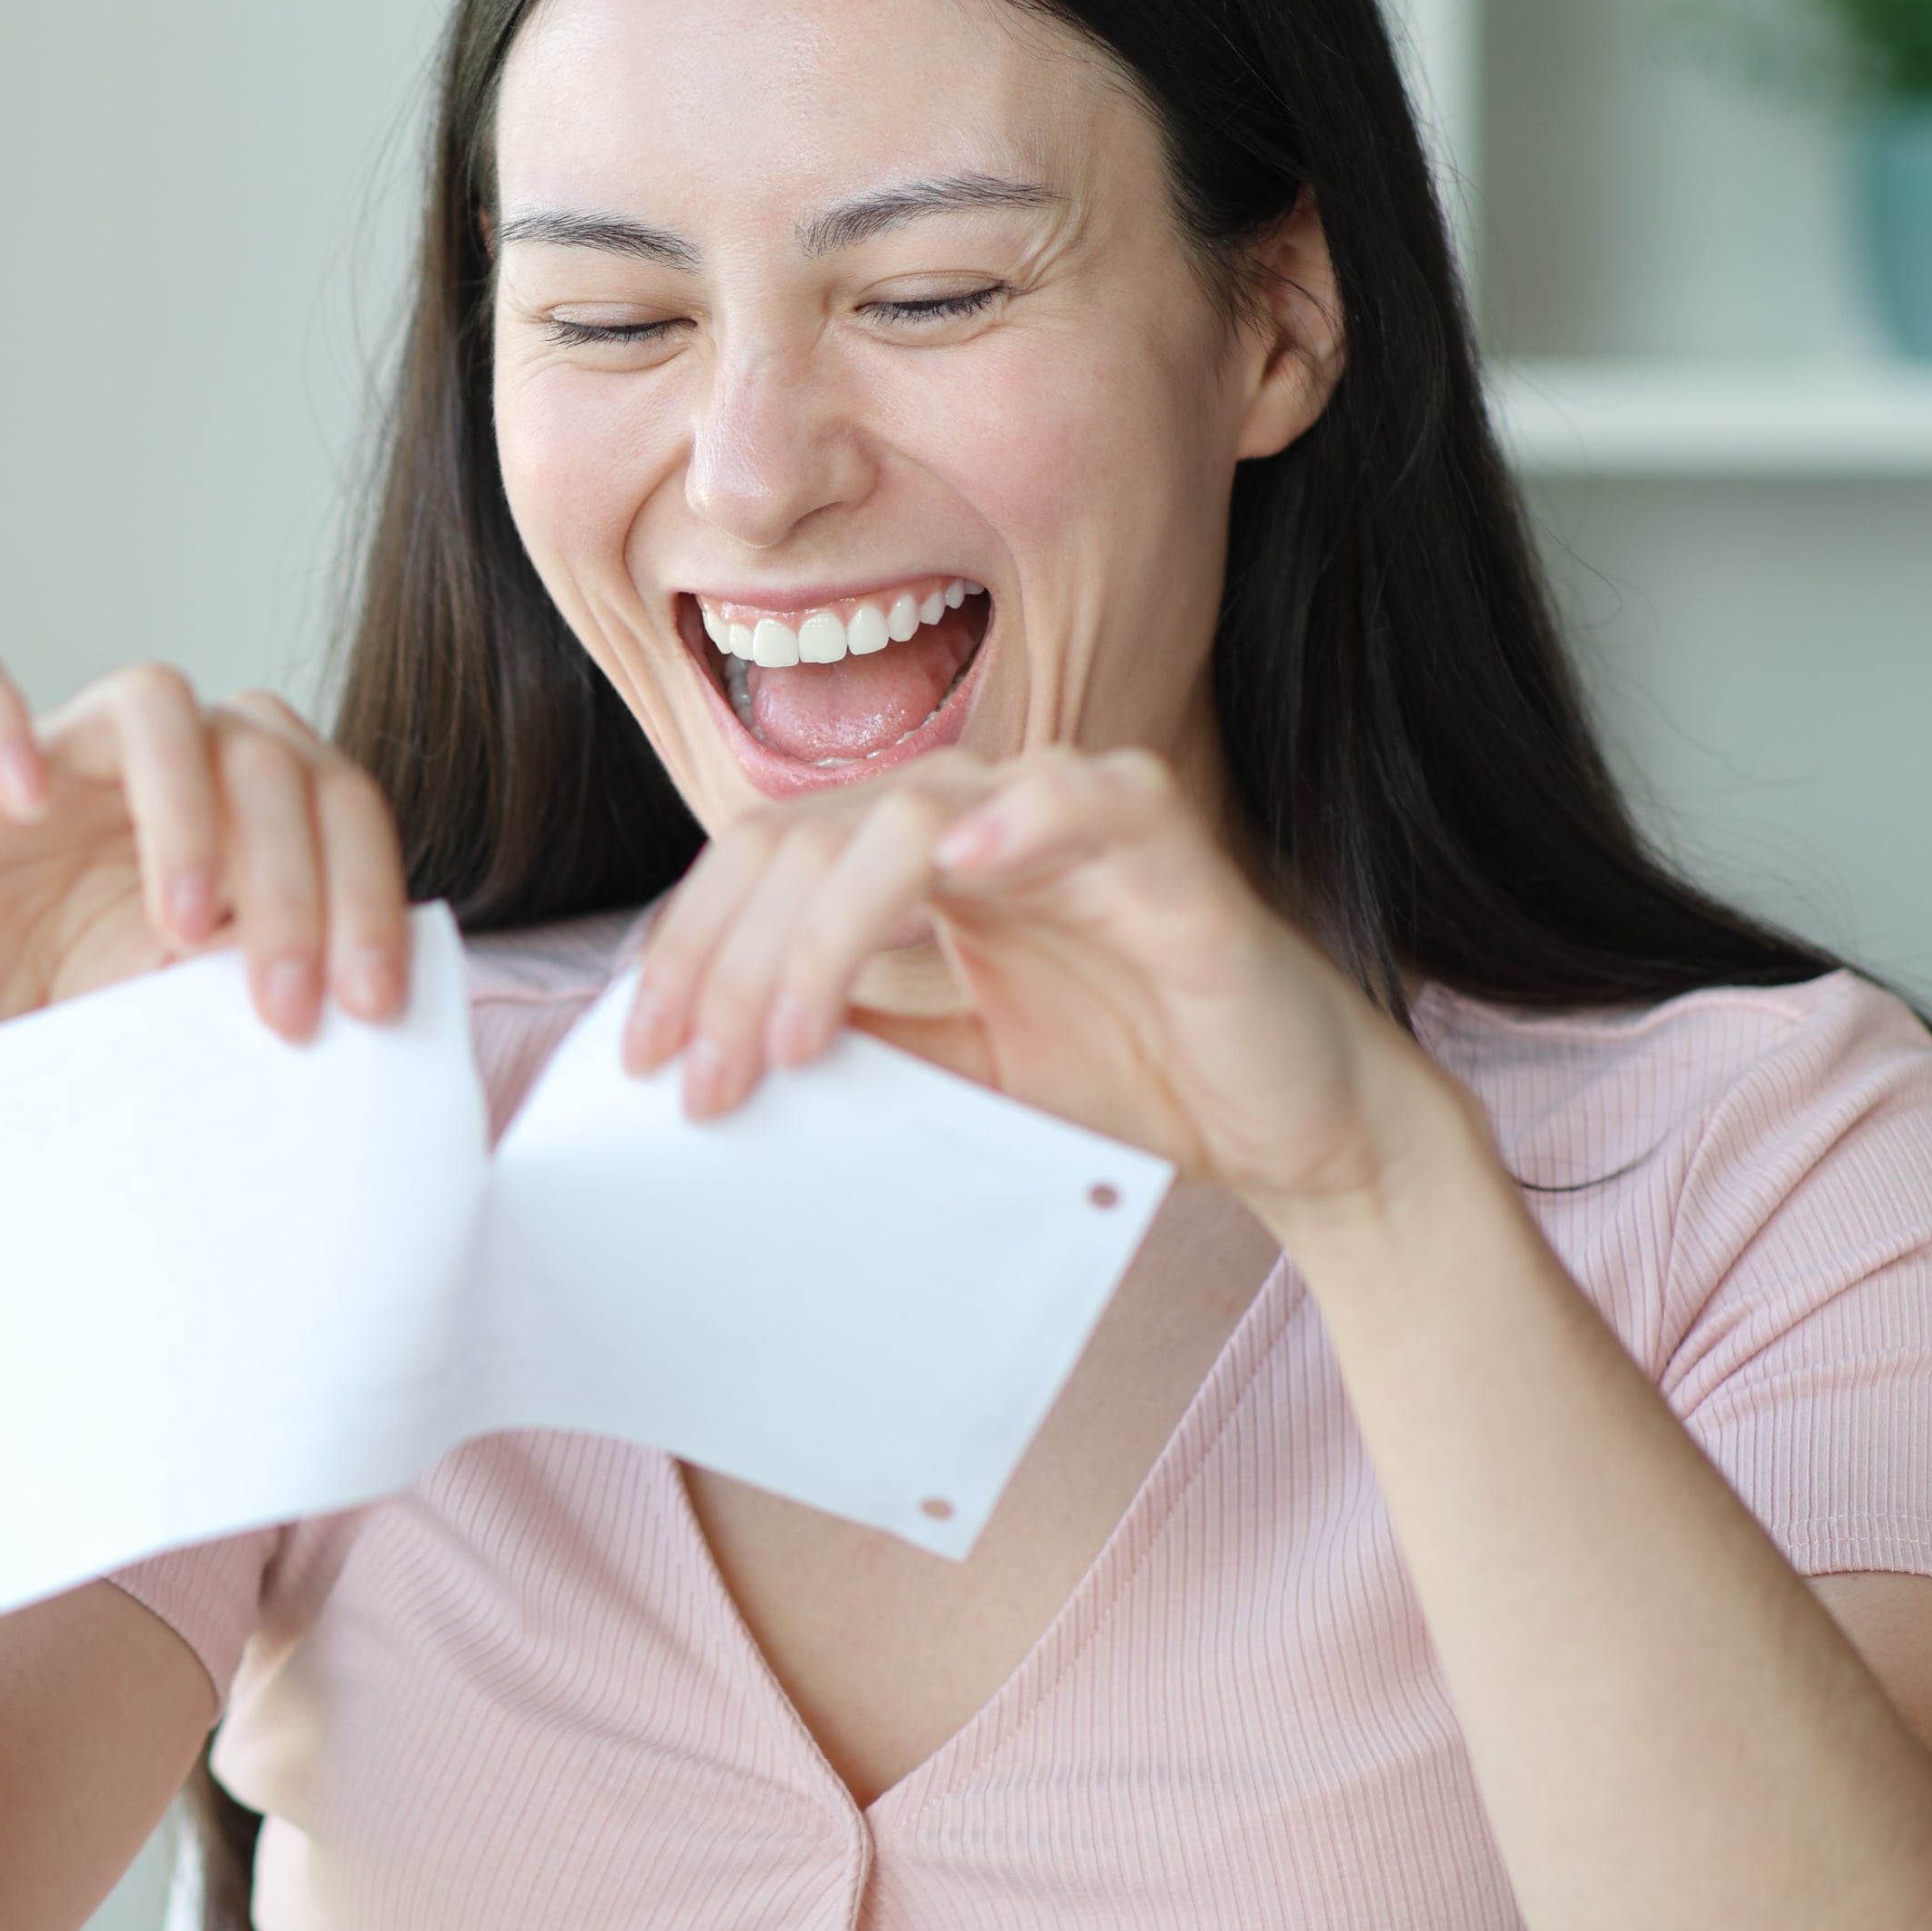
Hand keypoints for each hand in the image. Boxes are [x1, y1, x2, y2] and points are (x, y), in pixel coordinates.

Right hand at [0, 648, 415, 1063]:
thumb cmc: (85, 1033)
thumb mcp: (203, 1019)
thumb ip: (279, 986)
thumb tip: (390, 1015)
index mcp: (246, 813)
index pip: (336, 801)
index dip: (367, 892)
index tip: (369, 1002)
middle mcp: (167, 765)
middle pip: (262, 752)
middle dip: (294, 883)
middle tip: (288, 1005)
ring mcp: (62, 753)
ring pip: (152, 698)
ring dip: (186, 808)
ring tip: (181, 925)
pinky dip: (0, 723)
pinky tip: (24, 800)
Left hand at [620, 743, 1457, 1230]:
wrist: (1282, 1131)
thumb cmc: (1125, 1084)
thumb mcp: (951, 1071)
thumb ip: (853, 1038)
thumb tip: (709, 1052)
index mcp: (915, 856)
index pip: (765, 860)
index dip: (693, 948)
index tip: (648, 1056)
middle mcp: (977, 817)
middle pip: (806, 838)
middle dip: (737, 963)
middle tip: (706, 1079)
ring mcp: (1070, 817)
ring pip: (905, 819)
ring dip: (825, 932)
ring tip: (794, 1039)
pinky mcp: (1166, 847)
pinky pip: (1088, 799)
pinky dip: (1023, 823)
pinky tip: (963, 871)